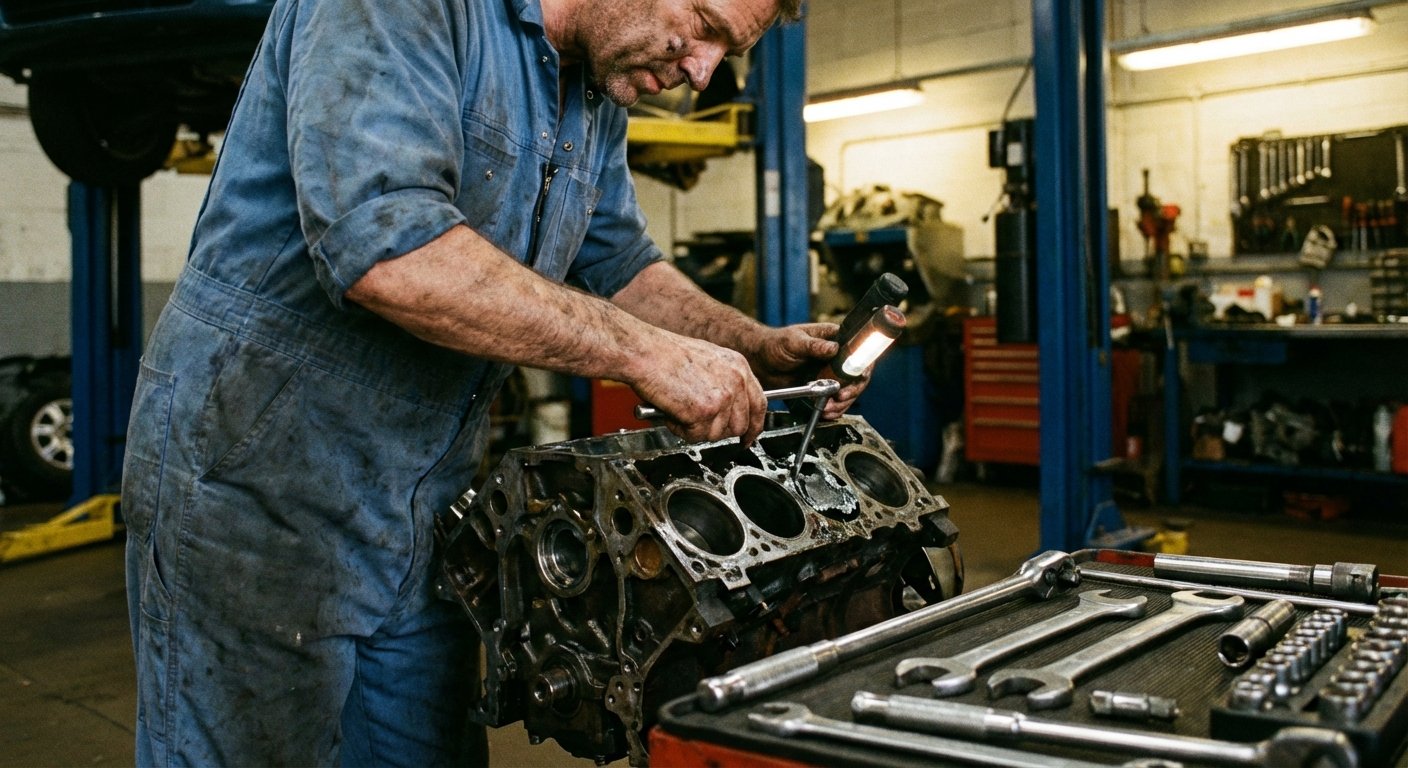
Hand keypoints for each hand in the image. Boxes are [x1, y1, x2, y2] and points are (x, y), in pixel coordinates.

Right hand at [630, 334, 767, 444]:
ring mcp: (722, 397)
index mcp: (739, 366)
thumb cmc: (664, 354)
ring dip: (696, 429)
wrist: (644, 352)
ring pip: (717, 434)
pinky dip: (680, 429)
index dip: (754, 426)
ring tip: (679, 409)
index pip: (759, 404)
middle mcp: (736, 381)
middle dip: (719, 431)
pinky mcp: (705, 411)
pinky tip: (671, 411)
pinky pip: (696, 436)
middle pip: (740, 426)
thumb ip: (723, 382)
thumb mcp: (707, 359)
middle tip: (697, 422)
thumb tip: (725, 407)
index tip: (748, 437)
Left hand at [748, 322, 871, 417]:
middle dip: (852, 389)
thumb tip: (833, 348)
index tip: (856, 378)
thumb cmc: (775, 343)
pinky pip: (834, 400)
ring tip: (830, 408)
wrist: (759, 361)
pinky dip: (833, 409)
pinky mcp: (821, 388)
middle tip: (841, 397)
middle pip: (857, 375)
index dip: (862, 366)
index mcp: (833, 339)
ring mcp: (829, 373)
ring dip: (842, 403)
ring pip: (848, 391)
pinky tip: (826, 411)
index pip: (858, 351)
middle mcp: (835, 357)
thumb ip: (814, 345)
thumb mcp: (794, 341)